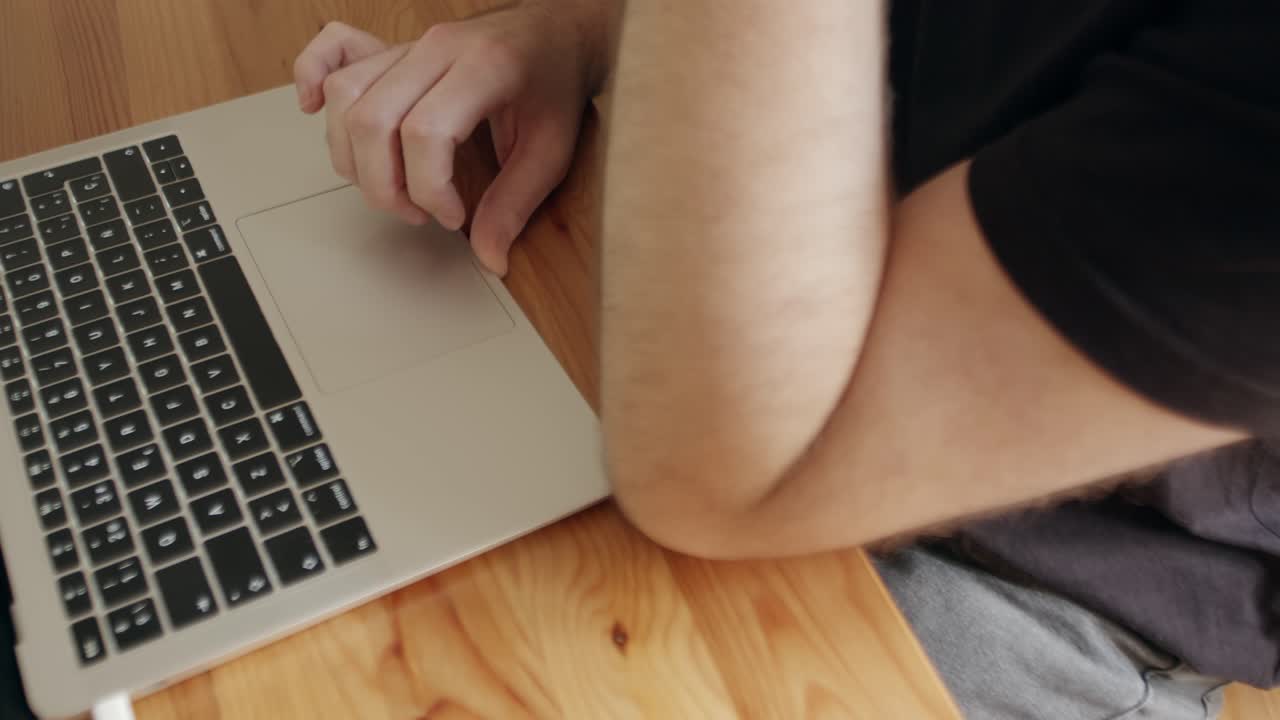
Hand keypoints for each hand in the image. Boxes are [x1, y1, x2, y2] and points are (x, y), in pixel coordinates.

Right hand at [294, 9, 595, 274]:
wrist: (557, 30)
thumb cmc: (555, 82)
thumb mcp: (552, 149)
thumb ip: (517, 203)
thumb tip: (490, 257)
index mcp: (484, 67)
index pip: (424, 132)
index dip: (429, 189)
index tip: (454, 216)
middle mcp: (437, 49)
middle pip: (372, 119)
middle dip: (386, 186)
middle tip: (420, 213)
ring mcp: (409, 45)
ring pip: (346, 96)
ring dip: (354, 157)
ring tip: (392, 188)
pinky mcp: (392, 47)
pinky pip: (331, 51)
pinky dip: (312, 78)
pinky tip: (315, 111)